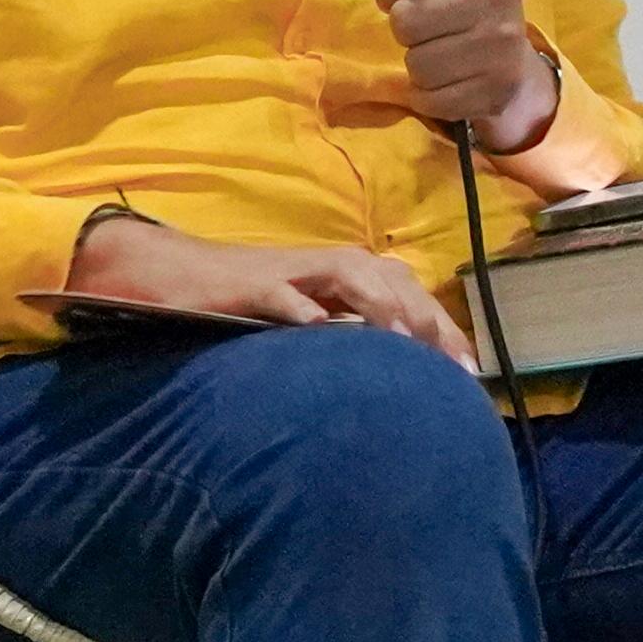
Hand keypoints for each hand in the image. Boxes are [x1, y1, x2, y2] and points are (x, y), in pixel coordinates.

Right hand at [69, 213, 478, 368]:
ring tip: (403, 342)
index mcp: (343, 275)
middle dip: (425, 317)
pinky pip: (280, 294)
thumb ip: (347, 335)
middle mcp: (325, 266)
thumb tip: (397, 375)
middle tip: (449, 365)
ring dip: (379, 306)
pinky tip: (320, 329)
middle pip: (391, 279)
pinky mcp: (249, 286)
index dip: (442, 328)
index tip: (469, 371)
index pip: (408, 292)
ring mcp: (289, 273)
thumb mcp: (305, 319)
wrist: (173, 275)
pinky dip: (300, 309)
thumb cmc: (245, 303)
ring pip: (348, 275)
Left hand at [338, 0, 561, 153]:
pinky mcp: (498, 84)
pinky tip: (449, 77)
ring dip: (416, 62)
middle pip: (406, 18)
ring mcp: (505, 40)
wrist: (508, 57)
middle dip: (404, 27)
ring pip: (416, 61)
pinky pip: (432, 95)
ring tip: (439, 50)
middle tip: (427, 25)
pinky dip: (429, 93)